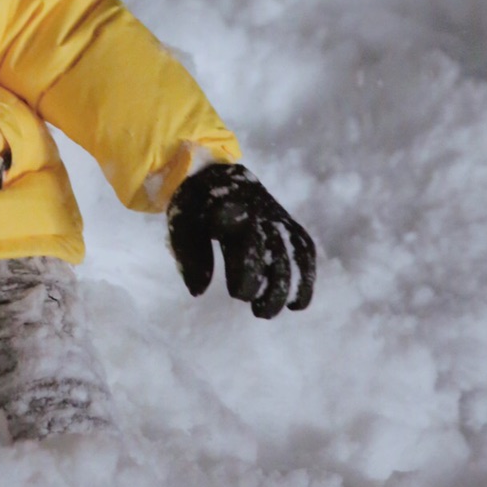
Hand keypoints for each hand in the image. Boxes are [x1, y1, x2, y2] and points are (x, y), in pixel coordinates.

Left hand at [167, 163, 315, 317]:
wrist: (217, 173)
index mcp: (228, 205)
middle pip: (270, 251)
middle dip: (260, 285)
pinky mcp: (288, 225)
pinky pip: (304, 250)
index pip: (243, 238)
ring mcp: (276, 217)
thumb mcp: (180, 223)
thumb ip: (189, 255)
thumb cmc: (197, 204)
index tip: (236, 292)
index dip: (244, 262)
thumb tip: (198, 292)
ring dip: (284, 289)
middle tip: (249, 306)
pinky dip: (305, 277)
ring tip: (265, 312)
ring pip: (291, 255)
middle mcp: (258, 211)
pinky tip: (296, 303)